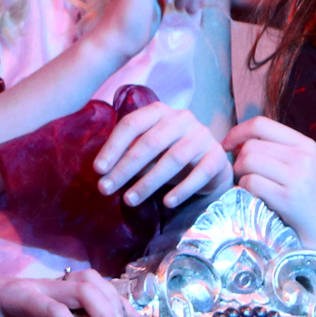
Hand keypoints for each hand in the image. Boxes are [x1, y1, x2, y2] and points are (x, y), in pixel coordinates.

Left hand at [0, 258, 130, 316]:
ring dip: (112, 302)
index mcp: (18, 294)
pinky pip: (89, 286)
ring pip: (91, 282)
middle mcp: (39, 285)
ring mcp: (49, 284)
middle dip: (104, 313)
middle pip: (82, 288)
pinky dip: (110, 297)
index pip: (51, 306)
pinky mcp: (54, 290)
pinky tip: (124, 315)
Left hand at [93, 102, 232, 207]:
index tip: (98, 170)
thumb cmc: (170, 156)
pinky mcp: (217, 156)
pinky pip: (199, 174)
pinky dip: (182, 189)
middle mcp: (181, 119)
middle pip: (149, 143)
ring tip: (129, 200)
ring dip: (148, 182)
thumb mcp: (149, 152)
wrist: (211, 167)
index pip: (131, 124)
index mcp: (159, 112)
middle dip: (125, 168)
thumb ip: (130, 155)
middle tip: (106, 189)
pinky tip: (167, 203)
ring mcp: (202, 136)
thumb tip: (104, 174)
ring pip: (173, 159)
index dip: (113, 147)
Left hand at [223, 115, 315, 254]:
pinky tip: (256, 199)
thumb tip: (238, 142)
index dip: (237, 132)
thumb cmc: (315, 202)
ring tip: (250, 188)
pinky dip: (245, 191)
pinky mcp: (289, 199)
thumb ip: (278, 151)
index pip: (261, 124)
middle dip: (238, 160)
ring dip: (240, 175)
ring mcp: (297, 177)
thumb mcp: (305, 166)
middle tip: (242, 176)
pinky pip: (251, 183)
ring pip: (247, 161)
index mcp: (306, 145)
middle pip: (250, 145)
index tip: (227, 146)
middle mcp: (303, 156)